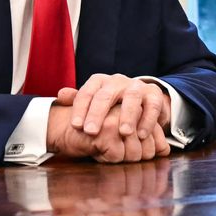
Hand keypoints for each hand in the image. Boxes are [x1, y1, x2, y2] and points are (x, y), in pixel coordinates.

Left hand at [48, 75, 173, 163]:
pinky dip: (148, 120)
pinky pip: (152, 105)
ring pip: (131, 97)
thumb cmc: (111, 104)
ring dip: (127, 115)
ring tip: (123, 132)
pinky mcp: (154, 94)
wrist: (140, 100)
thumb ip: (76, 100)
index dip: (80, 109)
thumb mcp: (93, 101)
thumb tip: (60, 95)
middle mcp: (117, 81)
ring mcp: (137, 86)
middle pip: (106, 94)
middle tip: (91, 132)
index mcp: (100, 82)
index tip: (75, 126)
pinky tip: (142, 134)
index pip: (87, 92)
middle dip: (98, 114)